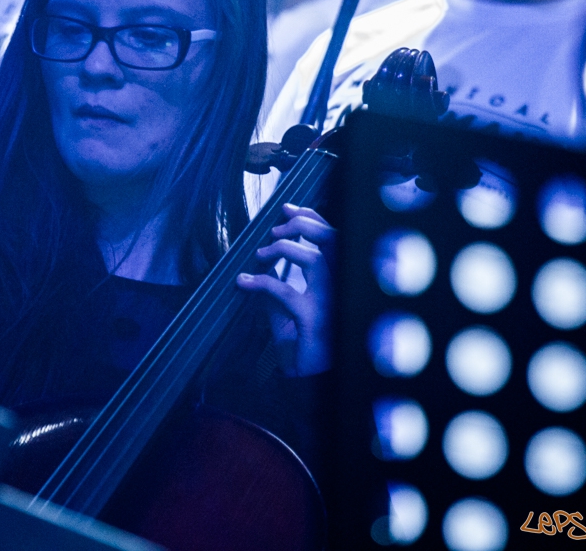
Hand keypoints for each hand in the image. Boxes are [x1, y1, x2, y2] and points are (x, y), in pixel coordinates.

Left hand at [237, 204, 333, 376]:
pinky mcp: (314, 321)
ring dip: (284, 249)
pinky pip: (287, 292)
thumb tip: (261, 260)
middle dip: (302, 225)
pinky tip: (243, 283)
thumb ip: (279, 282)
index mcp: (339, 280)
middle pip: (332, 240)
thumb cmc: (301, 341)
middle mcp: (342, 288)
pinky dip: (262, 283)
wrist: (307, 377)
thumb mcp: (287, 306)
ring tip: (260, 255)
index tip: (287, 208)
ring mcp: (331, 304)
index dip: (313, 217)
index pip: (334, 238)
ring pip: (315, 260)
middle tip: (274, 231)